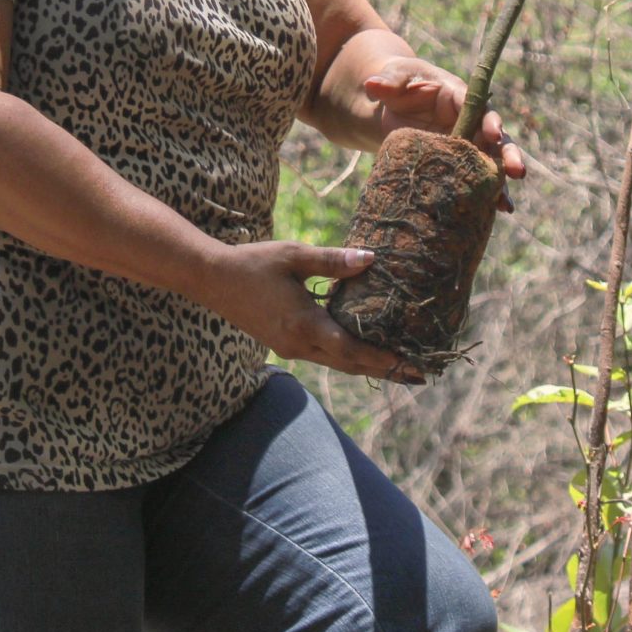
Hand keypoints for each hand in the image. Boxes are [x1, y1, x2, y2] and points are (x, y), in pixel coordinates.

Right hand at [196, 240, 422, 383]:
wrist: (212, 280)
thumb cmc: (254, 263)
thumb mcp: (294, 255)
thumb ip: (333, 261)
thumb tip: (372, 259)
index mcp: (304, 323)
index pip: (352, 350)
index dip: (384, 359)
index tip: (412, 365)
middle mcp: (299, 343)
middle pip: (350, 365)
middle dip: (385, 370)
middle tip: (419, 375)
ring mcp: (290, 348)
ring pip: (337, 363)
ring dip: (368, 365)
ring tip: (399, 366)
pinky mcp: (284, 345)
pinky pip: (324, 356)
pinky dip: (348, 357)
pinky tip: (362, 350)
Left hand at [361, 57, 527, 189]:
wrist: (391, 106)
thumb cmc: (397, 85)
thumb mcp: (391, 79)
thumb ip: (387, 81)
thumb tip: (371, 84)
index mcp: (457, 96)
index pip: (477, 107)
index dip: (488, 121)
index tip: (494, 134)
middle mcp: (469, 121)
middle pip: (494, 137)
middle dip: (506, 154)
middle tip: (517, 171)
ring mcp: (466, 144)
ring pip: (490, 161)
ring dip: (500, 181)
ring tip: (506, 204)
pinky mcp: (457, 163)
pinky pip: (475, 178)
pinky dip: (485, 194)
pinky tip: (496, 212)